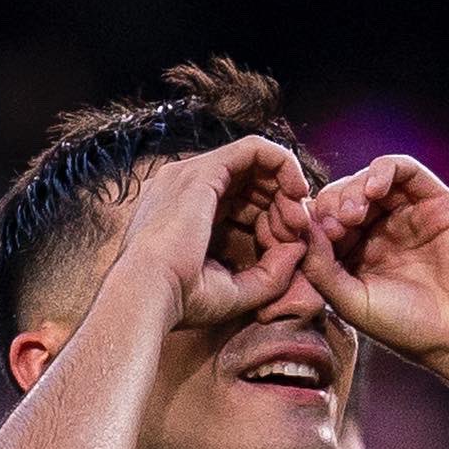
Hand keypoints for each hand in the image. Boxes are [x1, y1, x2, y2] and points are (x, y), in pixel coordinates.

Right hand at [115, 136, 311, 329]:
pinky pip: (255, 148)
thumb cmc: (182, 300)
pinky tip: (298, 191)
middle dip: (283, 205)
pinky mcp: (206, 169)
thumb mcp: (236, 291)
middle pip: (251, 182)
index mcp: (187, 214)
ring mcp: (194, 174)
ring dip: (286, 188)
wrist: (148, 293)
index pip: (241, 204)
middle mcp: (188, 188)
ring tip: (298, 221)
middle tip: (299, 232)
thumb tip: (300, 248)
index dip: (272, 222)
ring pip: (256, 163)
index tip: (288, 249)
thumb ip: (271, 274)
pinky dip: (283, 163)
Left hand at [303, 156, 448, 379]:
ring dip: (353, 188)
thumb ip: (319, 266)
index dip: (313, 222)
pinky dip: (383, 170)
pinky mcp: (434, 200)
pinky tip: (373, 189)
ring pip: (368, 180)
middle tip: (337, 225)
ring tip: (354, 213)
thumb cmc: (407, 326)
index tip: (316, 238)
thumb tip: (300, 226)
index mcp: (356, 258)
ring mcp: (407, 214)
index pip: (324, 224)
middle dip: (332, 205)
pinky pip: (403, 169)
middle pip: (342, 197)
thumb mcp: (350, 301)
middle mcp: (380, 233)